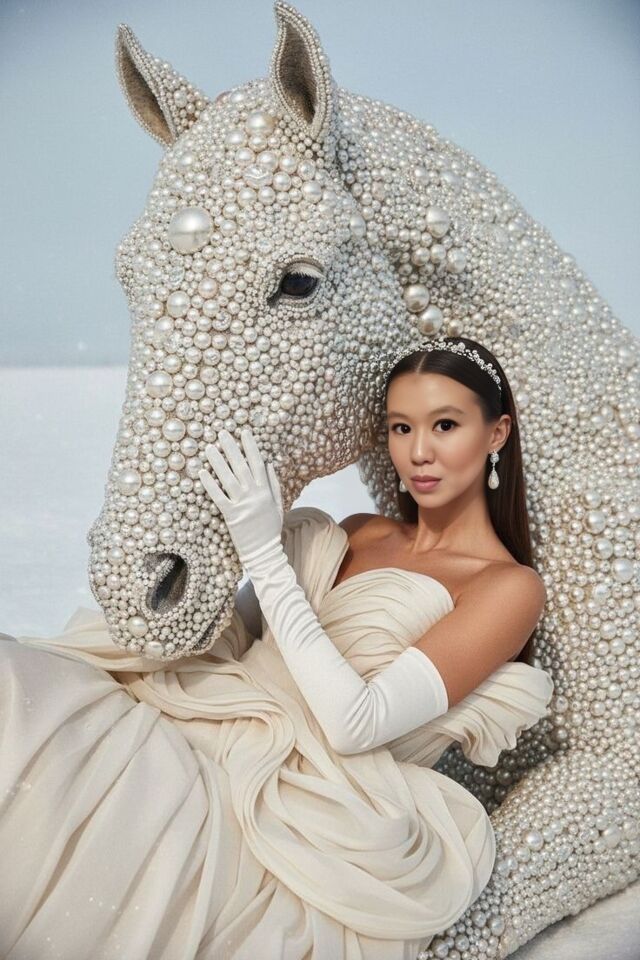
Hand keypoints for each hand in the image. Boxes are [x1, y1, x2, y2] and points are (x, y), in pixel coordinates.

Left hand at [198, 427, 283, 563]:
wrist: (264, 552)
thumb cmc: (271, 529)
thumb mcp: (278, 505)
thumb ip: (274, 484)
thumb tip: (268, 464)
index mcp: (265, 491)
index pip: (257, 463)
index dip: (250, 447)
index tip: (244, 432)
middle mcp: (254, 495)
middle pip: (241, 467)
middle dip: (231, 448)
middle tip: (222, 433)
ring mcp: (242, 505)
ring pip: (228, 479)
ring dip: (218, 462)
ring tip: (210, 448)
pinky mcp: (231, 516)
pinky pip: (218, 497)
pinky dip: (211, 484)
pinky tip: (203, 472)